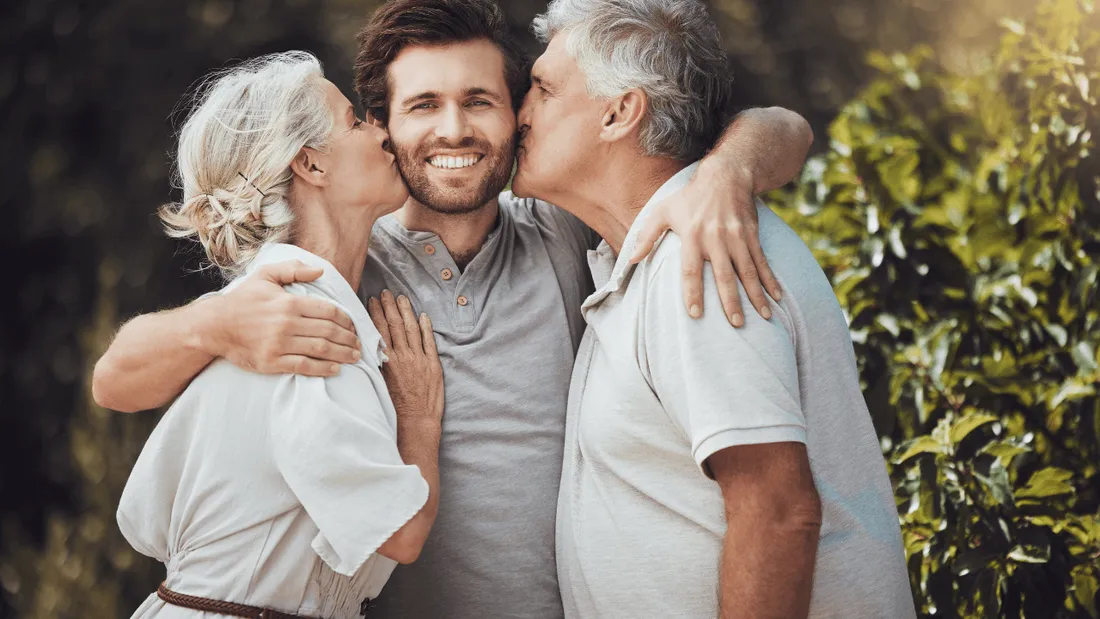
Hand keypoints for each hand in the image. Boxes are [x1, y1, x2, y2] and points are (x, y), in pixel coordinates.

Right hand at [212, 260, 359, 375]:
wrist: (214, 326)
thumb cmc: (242, 300)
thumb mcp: (264, 276)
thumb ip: (292, 269)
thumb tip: (319, 270)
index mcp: (289, 302)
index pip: (329, 311)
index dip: (347, 320)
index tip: (353, 326)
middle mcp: (287, 323)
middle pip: (329, 331)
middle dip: (349, 338)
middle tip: (358, 344)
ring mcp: (280, 344)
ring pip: (321, 349)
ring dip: (342, 354)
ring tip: (353, 357)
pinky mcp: (272, 362)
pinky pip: (304, 366)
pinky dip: (323, 369)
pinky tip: (335, 369)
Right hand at [367, 290, 443, 426]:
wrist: (415, 421)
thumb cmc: (394, 408)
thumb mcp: (378, 384)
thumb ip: (376, 364)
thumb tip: (368, 348)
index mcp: (387, 361)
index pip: (379, 330)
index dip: (376, 313)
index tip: (372, 301)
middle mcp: (403, 357)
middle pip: (395, 325)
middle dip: (390, 307)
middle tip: (386, 293)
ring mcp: (419, 359)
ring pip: (411, 329)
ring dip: (406, 312)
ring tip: (402, 298)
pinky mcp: (433, 365)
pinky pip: (429, 341)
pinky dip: (426, 327)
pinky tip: (423, 316)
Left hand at [630, 165, 781, 326]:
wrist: (726, 175)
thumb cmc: (690, 197)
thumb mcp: (662, 211)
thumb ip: (646, 236)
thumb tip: (630, 260)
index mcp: (692, 235)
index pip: (691, 269)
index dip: (693, 291)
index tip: (695, 314)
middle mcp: (716, 238)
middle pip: (724, 275)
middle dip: (731, 301)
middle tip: (736, 324)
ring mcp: (737, 238)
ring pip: (748, 271)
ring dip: (756, 295)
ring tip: (765, 318)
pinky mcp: (752, 236)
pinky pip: (762, 261)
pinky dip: (770, 280)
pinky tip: (776, 297)